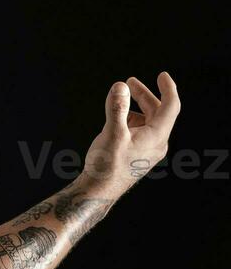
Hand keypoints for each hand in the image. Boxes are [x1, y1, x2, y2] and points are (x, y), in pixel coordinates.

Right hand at [81, 72, 180, 195]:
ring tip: (120, 102)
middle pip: (157, 112)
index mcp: (156, 136)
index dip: (167, 88)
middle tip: (130, 83)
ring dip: (136, 108)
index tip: (161, 75)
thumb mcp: (111, 134)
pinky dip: (131, 122)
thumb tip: (120, 86)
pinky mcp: (137, 157)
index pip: (170, 106)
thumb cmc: (106, 166)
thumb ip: (117, 108)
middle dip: (144, 96)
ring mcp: (147, 151)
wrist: (98, 193)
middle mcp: (156, 144)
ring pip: (147, 123)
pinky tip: (117, 122)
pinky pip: (139, 133)